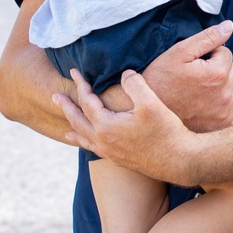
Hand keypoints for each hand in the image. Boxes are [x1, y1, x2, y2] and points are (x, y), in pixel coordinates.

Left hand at [55, 69, 200, 186]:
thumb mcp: (151, 103)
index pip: (86, 100)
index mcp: (106, 125)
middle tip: (55, 95)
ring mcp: (109, 152)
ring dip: (72, 124)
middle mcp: (102, 140)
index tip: (74, 71)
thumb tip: (124, 74)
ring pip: (82, 136)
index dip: (80, 84)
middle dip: (66, 106)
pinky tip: (82, 141)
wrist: (178, 160)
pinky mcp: (117, 159)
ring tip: (63, 121)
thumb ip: (134, 84)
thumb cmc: (165, 131)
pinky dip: (82, 141)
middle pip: (77, 120)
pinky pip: (91, 147)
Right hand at [141, 20, 232, 131]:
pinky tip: (221, 106)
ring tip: (208, 91)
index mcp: (217, 73)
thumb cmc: (160, 80)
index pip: (226, 53)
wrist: (147, 113)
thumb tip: (229, 26)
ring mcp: (227, 112)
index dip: (210, 55)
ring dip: (230, 87)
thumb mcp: (179, 53)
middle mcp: (226, 94)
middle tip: (199, 78)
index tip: (195, 64)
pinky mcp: (225, 125)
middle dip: (220, 70)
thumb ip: (207, 38)